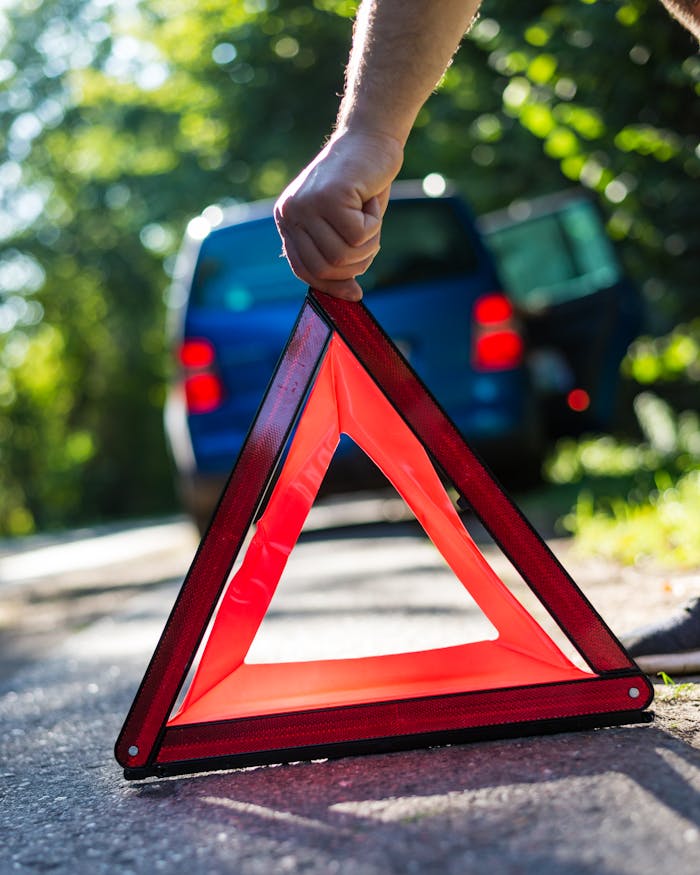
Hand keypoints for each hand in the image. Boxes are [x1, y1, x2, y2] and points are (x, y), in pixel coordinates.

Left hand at [274, 129, 402, 299]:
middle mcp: (290, 213)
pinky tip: (370, 200)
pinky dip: (374, 224)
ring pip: (341, 256)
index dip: (330, 285)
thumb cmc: (361, 186)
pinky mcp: (328, 197)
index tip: (354, 293)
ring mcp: (306, 204)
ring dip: (368, 244)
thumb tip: (349, 296)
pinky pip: (358, 235)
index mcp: (288, 221)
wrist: (370, 139)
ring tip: (371, 218)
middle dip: (355, 265)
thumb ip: (338, 256)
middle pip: (323, 268)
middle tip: (370, 239)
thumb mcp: (343, 225)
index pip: (303, 270)